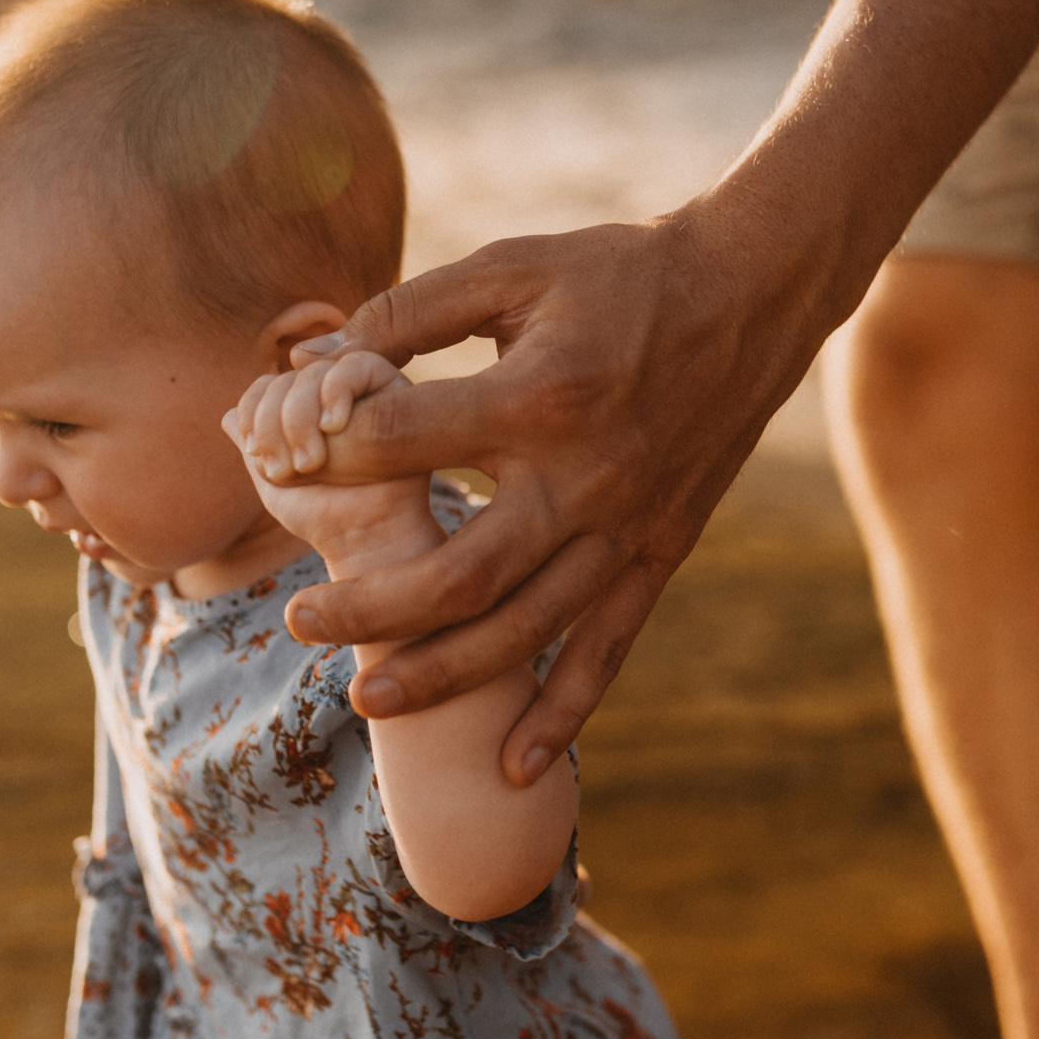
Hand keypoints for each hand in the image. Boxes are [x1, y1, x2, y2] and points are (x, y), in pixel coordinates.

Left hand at [226, 351, 437, 572]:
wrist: (363, 538)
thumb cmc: (321, 515)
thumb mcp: (273, 478)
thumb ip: (253, 444)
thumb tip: (227, 415)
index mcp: (303, 410)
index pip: (266, 385)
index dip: (252, 412)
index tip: (255, 454)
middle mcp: (332, 394)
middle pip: (286, 378)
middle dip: (274, 423)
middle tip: (286, 470)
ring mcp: (364, 390)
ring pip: (314, 373)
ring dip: (300, 418)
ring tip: (311, 464)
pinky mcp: (395, 388)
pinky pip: (357, 364)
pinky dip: (335, 391)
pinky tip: (333, 426)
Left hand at [271, 209, 833, 782]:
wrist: (751, 294)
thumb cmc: (616, 272)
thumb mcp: (510, 268)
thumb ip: (408, 313)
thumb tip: (312, 365)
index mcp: (539, 396)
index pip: (401, 443)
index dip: (329, 451)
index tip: (287, 456)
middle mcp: (583, 477)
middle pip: (458, 574)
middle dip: (370, 610)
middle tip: (298, 622)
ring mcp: (624, 525)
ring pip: (523, 628)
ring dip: (442, 674)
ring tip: (367, 698)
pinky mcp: (658, 550)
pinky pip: (606, 646)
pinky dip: (564, 713)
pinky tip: (515, 769)